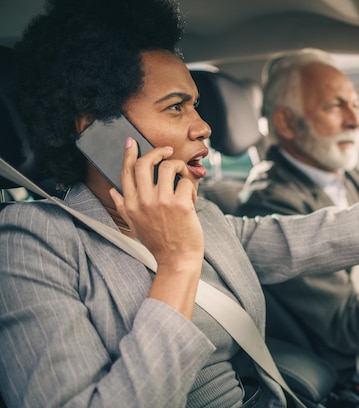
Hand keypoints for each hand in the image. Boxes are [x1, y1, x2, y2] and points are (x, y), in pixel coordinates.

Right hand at [109, 137, 203, 317]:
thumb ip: (123, 206)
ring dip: (179, 167)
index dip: (128, 154)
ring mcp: (162, 202)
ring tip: (182, 176)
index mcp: (131, 205)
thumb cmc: (158, 243)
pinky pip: (186, 181)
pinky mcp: (181, 205)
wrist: (177, 260)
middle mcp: (144, 201)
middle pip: (145, 163)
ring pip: (169, 167)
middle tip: (167, 151)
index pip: (126, 172)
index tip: (131, 142)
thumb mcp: (134, 225)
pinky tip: (192, 198)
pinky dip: (192, 186)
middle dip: (157, 151)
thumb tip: (112, 191)